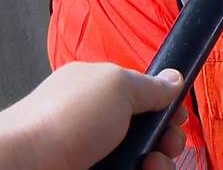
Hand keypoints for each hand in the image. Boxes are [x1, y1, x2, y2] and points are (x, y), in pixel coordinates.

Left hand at [0, 62, 187, 169]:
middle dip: (168, 137)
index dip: (166, 106)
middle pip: (150, 130)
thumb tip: (174, 79)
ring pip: (145, 157)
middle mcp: (99, 121)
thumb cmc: (65, 120)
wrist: (26, 165)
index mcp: (100, 90)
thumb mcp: (117, 86)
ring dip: (161, 161)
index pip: (145, 95)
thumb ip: (151, 84)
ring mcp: (98, 152)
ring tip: (153, 164)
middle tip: (167, 143)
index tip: (177, 116)